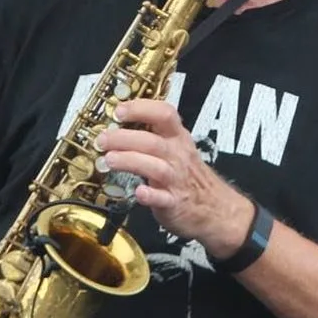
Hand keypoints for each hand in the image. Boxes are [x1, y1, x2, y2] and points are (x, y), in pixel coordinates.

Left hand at [96, 98, 253, 254]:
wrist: (216, 208)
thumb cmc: (189, 176)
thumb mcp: (177, 148)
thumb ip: (151, 135)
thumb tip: (116, 125)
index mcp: (177, 138)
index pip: (164, 114)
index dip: (141, 109)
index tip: (119, 110)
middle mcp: (177, 156)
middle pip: (152, 141)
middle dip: (124, 138)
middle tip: (102, 140)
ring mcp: (176, 180)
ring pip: (154, 167)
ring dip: (130, 161)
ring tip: (109, 160)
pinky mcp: (174, 203)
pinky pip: (162, 198)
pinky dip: (150, 195)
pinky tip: (139, 192)